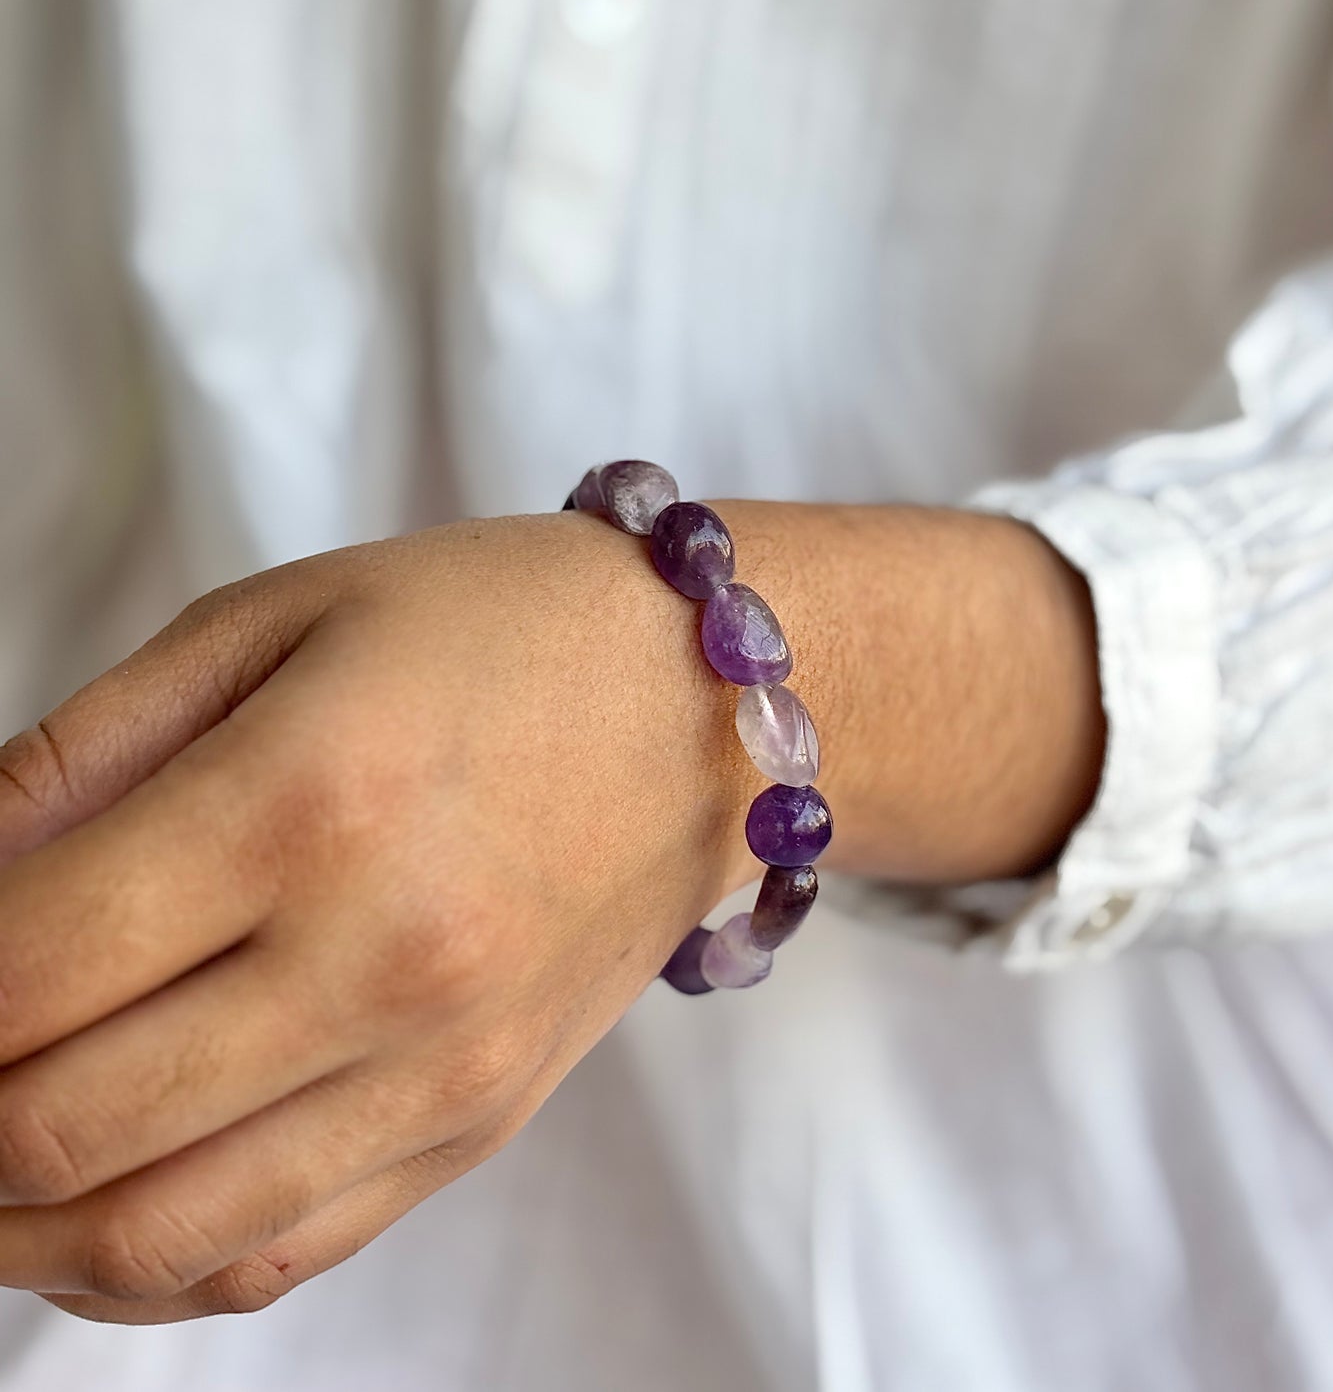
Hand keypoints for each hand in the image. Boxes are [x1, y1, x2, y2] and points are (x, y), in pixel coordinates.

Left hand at [0, 513, 753, 1321]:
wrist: (709, 705)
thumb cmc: (496, 628)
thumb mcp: (278, 621)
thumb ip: (85, 751)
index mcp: (310, 801)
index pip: (17, 974)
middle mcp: (381, 961)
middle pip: (57, 1131)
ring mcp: (443, 1066)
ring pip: (152, 1239)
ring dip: (11, 1225)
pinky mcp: (481, 1121)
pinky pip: (277, 1257)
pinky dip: (148, 1263)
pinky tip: (100, 1204)